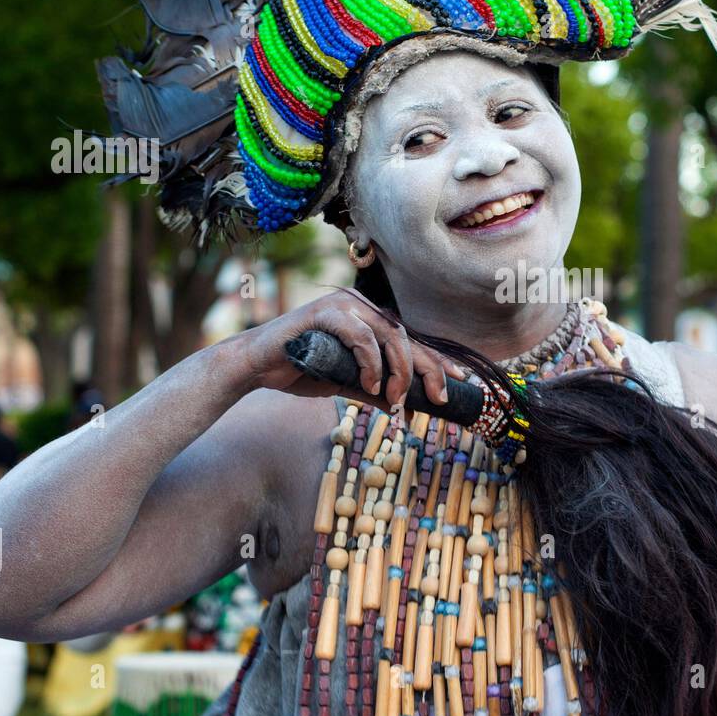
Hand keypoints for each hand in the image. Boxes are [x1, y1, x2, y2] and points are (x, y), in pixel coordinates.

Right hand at [234, 287, 463, 408]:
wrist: (257, 367)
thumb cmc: (300, 370)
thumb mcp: (347, 384)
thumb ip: (375, 391)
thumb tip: (406, 409)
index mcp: (368, 320)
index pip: (411, 340)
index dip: (437, 361)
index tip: (459, 383)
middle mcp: (361, 307)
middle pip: (408, 336)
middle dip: (428, 369)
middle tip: (438, 398)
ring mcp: (344, 305)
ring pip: (390, 336)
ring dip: (399, 372)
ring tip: (396, 400)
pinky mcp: (325, 312)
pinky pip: (361, 335)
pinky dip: (371, 363)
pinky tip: (370, 386)